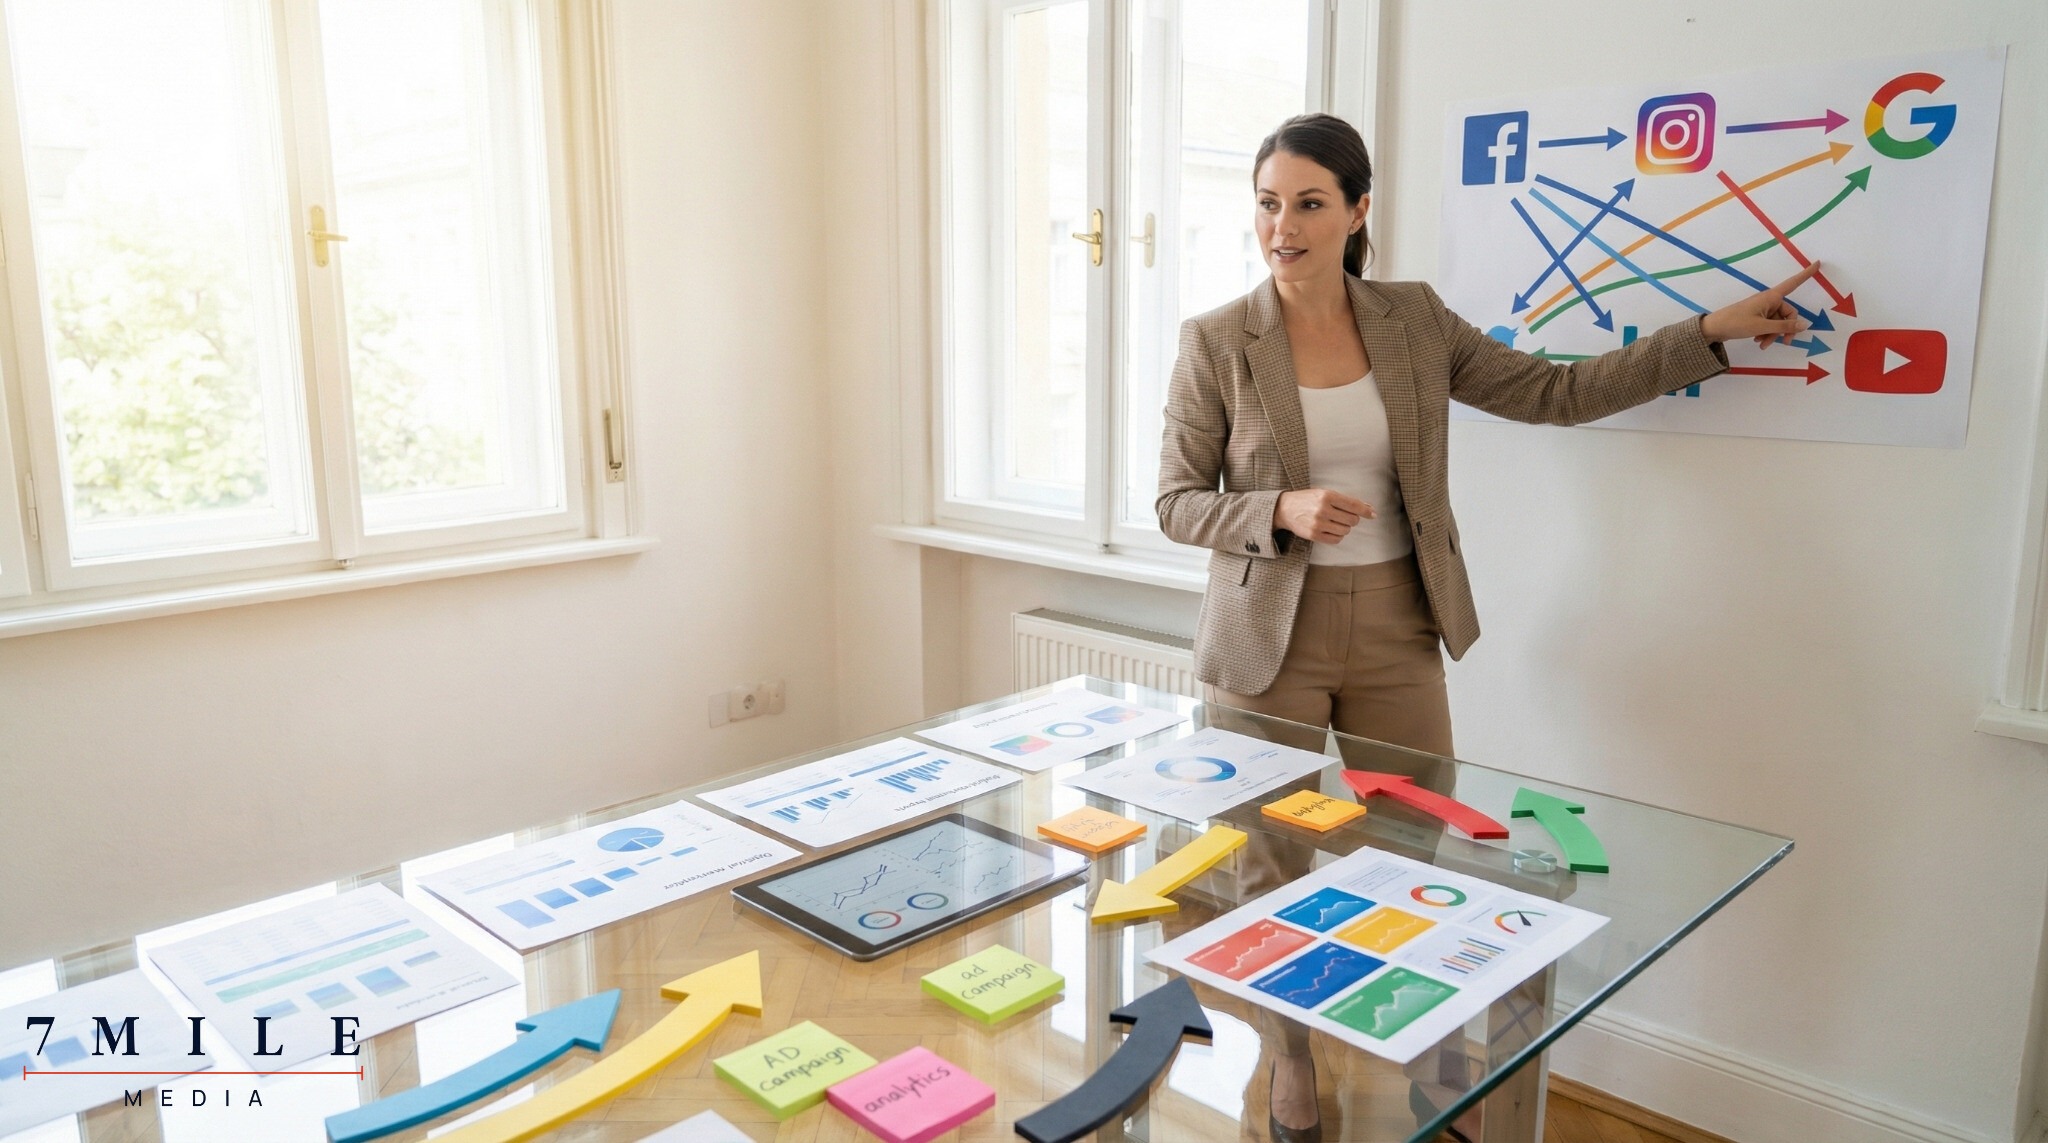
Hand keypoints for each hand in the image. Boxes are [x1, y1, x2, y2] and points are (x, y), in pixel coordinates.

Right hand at [1275, 488, 1372, 543]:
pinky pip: (1336, 540)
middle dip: (1352, 519)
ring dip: (1344, 528)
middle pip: (1352, 520)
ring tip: (1334, 522)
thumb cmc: (1308, 499)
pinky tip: (1331, 530)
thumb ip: (1345, 501)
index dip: (1366, 511)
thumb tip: (1368, 508)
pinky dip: (1337, 536)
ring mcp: (1317, 524)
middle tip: (1344, 516)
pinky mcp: (1313, 535)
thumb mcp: (1325, 493)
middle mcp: (1322, 509)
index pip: (1353, 505)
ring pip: (1345, 531)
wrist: (1285, 508)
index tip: (1373, 515)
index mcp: (1327, 496)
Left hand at [1701, 262, 1819, 348]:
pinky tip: (1759, 342)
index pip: (1793, 283)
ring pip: (1778, 322)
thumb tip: (1805, 325)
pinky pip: (1769, 325)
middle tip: (1785, 343)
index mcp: (1771, 297)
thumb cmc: (1737, 323)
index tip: (1818, 263)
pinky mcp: (1756, 317)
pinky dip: (1767, 334)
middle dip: (1786, 329)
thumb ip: (1784, 327)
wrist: (1714, 328)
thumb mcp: (1762, 327)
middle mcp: (1769, 300)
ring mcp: (1762, 309)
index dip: (1806, 274)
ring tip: (1763, 344)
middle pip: (1788, 313)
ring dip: (1774, 334)